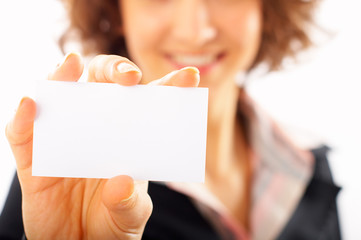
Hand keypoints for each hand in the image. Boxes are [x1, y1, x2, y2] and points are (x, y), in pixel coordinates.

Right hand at [6, 53, 199, 239]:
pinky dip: (23, 118)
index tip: (190, 77)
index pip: (148, 103)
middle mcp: (95, 130)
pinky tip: (32, 105)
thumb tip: (119, 183)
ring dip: (62, 77)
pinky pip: (23, 134)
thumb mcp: (130, 215)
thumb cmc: (111, 223)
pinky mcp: (33, 159)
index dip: (168, 86)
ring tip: (71, 65)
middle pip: (101, 85)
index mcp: (126, 137)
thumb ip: (129, 203)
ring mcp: (63, 140)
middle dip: (115, 70)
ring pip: (60, 98)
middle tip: (129, 77)